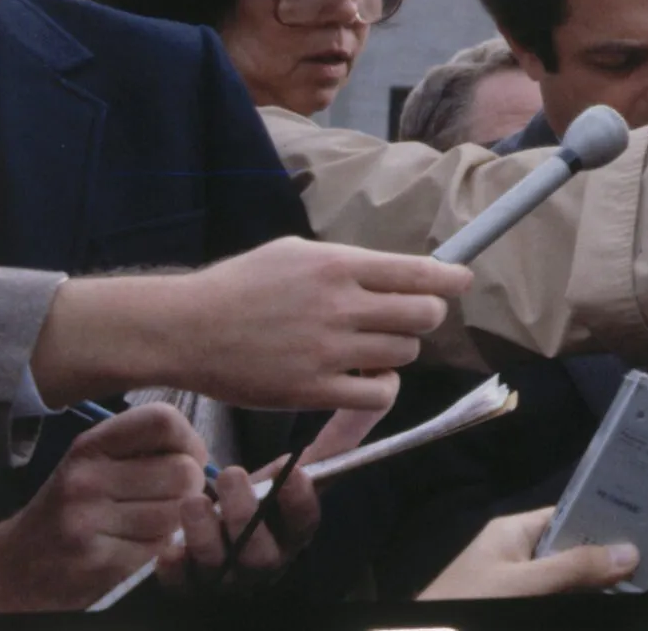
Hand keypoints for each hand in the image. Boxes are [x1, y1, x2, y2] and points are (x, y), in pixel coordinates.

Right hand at [0, 402, 207, 610]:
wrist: (17, 564)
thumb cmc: (72, 506)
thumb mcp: (95, 461)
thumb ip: (145, 448)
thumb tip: (204, 455)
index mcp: (89, 446)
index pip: (163, 420)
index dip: (189, 439)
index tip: (186, 458)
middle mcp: (86, 480)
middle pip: (184, 472)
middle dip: (188, 488)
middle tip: (168, 499)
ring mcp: (89, 523)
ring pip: (177, 514)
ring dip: (173, 523)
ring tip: (147, 524)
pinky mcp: (98, 563)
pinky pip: (160, 549)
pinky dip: (157, 550)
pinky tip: (133, 547)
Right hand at [35, 237, 471, 411]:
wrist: (186, 329)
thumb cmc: (240, 286)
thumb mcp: (295, 252)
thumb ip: (348, 263)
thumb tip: (397, 272)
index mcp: (338, 265)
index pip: (420, 273)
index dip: (450, 279)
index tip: (461, 282)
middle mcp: (340, 306)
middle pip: (425, 315)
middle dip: (426, 316)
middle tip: (409, 318)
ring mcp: (328, 351)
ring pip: (404, 353)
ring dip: (398, 350)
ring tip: (372, 346)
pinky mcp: (313, 390)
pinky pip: (378, 394)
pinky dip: (382, 387)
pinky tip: (366, 377)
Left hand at [157, 377, 392, 593]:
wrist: (215, 542)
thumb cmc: (260, 503)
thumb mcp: (294, 472)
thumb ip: (337, 442)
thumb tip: (383, 396)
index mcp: (293, 535)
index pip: (305, 524)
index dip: (300, 503)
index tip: (294, 473)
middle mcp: (264, 564)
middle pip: (263, 553)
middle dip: (247, 514)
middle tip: (232, 475)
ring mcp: (226, 582)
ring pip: (221, 569)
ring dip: (207, 535)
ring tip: (193, 501)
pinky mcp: (189, 590)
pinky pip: (182, 587)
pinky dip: (175, 570)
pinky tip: (168, 549)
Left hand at [416, 506, 647, 598]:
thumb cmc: (458, 606)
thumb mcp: (518, 585)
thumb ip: (572, 568)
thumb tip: (628, 552)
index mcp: (516, 535)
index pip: (575, 516)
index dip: (614, 521)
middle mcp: (522, 560)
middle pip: (583, 555)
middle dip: (622, 563)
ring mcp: (521, 590)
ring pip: (576, 586)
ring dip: (609, 589)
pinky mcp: (520, 610)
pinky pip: (564, 603)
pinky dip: (590, 602)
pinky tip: (613, 602)